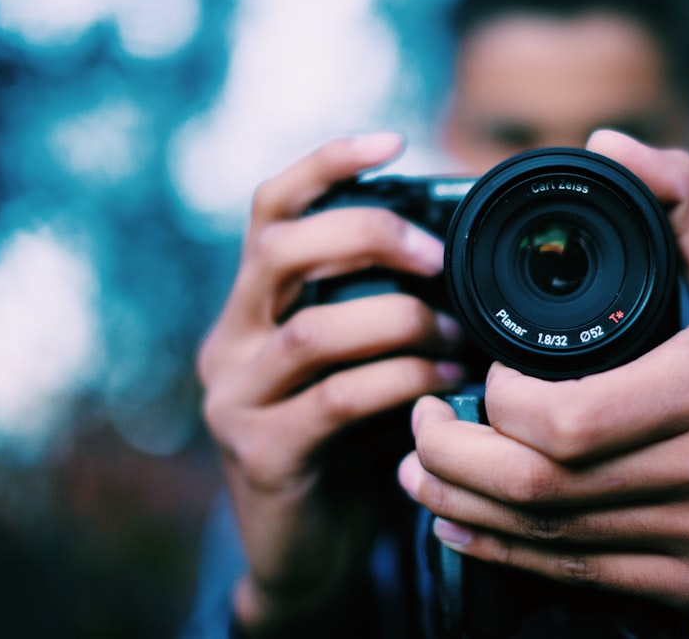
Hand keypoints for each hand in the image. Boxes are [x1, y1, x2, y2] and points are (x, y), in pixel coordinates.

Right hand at [197, 133, 465, 633]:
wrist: (306, 548)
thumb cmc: (347, 440)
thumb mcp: (356, 362)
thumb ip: (378, 310)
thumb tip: (458, 254)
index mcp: (253, 306)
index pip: (271, 211)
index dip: (326, 165)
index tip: (392, 140)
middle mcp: (231, 341)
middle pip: (281, 250)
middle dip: (370, 237)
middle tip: (437, 258)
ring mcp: (237, 399)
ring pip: (316, 330)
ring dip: (401, 322)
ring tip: (456, 333)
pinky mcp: (263, 454)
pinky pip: (338, 400)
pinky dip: (400, 381)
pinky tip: (442, 383)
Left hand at [399, 130, 688, 634]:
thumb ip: (678, 195)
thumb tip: (605, 143)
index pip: (564, 416)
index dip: (494, 402)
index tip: (477, 374)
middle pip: (541, 484)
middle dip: (452, 458)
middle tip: (418, 423)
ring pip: (548, 536)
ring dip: (461, 505)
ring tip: (418, 473)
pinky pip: (577, 575)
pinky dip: (503, 552)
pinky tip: (460, 524)